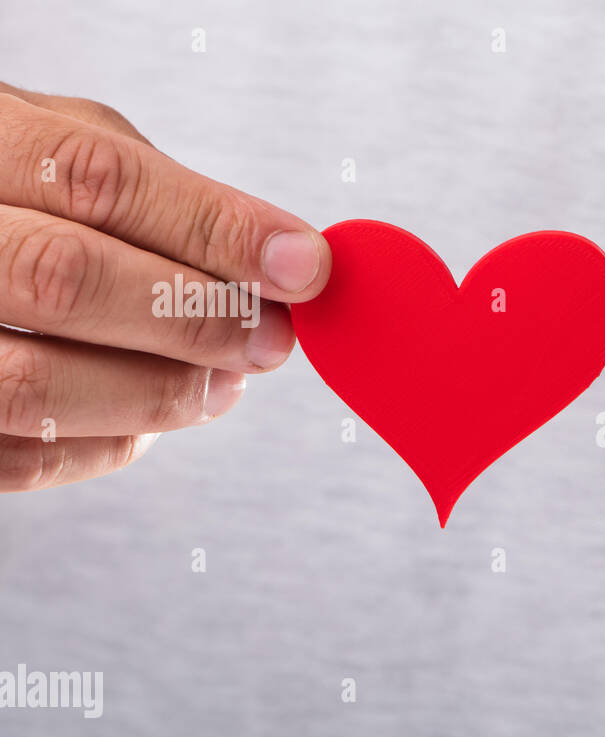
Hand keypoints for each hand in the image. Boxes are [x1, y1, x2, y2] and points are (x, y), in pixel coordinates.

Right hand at [0, 82, 330, 490]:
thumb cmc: (0, 186)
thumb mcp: (50, 142)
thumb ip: (149, 190)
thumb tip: (278, 258)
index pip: (99, 177)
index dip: (216, 227)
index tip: (305, 266)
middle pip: (65, 277)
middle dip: (195, 315)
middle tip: (271, 339)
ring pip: (35, 383)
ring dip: (160, 391)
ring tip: (225, 383)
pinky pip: (18, 457)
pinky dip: (106, 443)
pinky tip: (150, 419)